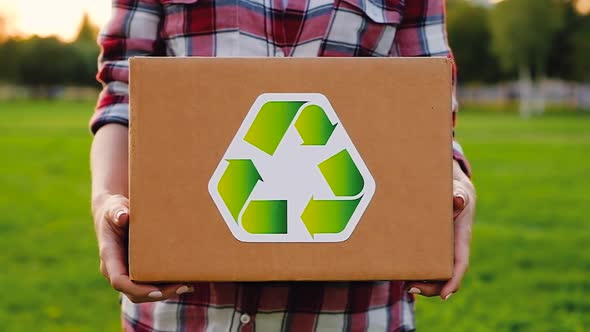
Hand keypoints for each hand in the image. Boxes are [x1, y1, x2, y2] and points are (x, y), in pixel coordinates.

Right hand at [93, 193, 193, 302]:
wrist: (116, 213)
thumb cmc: (115, 210)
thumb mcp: (114, 208)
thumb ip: (117, 211)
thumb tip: (123, 216)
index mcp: (110, 257)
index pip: (119, 281)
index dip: (137, 289)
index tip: (156, 291)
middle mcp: (117, 269)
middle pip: (134, 293)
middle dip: (158, 294)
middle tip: (182, 287)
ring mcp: (127, 272)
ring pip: (144, 293)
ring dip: (166, 293)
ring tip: (188, 286)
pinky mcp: (138, 271)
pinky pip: (150, 285)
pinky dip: (167, 286)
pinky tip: (186, 282)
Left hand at [405, 160, 475, 299]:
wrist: (453, 194)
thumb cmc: (456, 194)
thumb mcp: (459, 192)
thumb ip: (459, 196)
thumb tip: (458, 200)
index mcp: (461, 240)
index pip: (460, 264)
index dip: (453, 281)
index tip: (445, 295)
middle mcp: (452, 250)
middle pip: (445, 276)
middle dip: (430, 287)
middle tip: (410, 288)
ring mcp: (441, 251)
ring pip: (434, 274)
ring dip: (420, 282)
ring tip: (403, 284)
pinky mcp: (430, 248)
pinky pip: (424, 264)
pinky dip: (413, 270)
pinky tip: (399, 272)